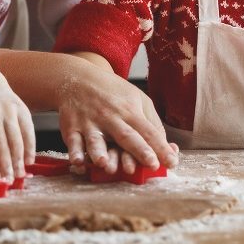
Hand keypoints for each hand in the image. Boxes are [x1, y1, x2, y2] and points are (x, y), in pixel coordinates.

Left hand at [0, 85, 34, 181]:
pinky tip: (29, 160)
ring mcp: (9, 111)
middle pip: (0, 143)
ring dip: (19, 158)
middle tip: (10, 179)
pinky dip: (30, 147)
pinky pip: (28, 130)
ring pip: (15, 137)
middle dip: (6, 163)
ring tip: (20, 173)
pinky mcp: (22, 109)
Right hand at [57, 62, 177, 175]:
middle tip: (152, 164)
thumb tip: (168, 149)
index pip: (148, 131)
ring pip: (96, 140)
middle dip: (139, 150)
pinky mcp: (71, 128)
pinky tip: (78, 162)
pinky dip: (75, 153)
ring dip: (100, 153)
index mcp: (129, 111)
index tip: (172, 162)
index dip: (160, 147)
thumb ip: (152, 124)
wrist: (77, 78)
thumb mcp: (137, 100)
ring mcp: (90, 123)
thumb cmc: (112, 93)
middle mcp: (110, 117)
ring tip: (106, 165)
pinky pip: (73, 142)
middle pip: (126, 136)